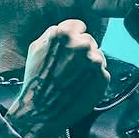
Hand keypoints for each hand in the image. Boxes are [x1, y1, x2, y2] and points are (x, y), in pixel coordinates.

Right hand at [6, 18, 109, 137]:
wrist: (41, 110)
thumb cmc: (35, 79)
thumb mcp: (35, 48)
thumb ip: (53, 33)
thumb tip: (67, 29)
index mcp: (65, 34)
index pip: (79, 26)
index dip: (73, 37)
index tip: (67, 49)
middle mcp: (83, 44)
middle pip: (89, 41)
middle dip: (80, 51)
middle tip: (68, 67)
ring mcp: (95, 61)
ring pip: (97, 56)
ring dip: (88, 65)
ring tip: (73, 78)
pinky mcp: (103, 77)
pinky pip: (101, 73)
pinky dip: (93, 78)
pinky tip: (80, 86)